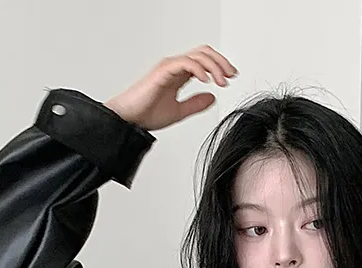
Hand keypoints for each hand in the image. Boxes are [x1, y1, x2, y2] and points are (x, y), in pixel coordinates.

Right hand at [105, 46, 237, 130]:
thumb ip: (196, 104)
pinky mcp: (163, 71)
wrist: (129, 119)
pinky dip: (198, 69)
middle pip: (204, 53)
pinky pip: (185, 63)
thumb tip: (213, 97)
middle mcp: (175, 66)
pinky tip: (207, 81)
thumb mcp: (179, 111)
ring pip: (197, 56)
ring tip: (222, 81)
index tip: (231, 77)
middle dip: (221, 62)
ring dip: (214, 66)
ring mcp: (169, 67)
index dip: (220, 66)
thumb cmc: (146, 113)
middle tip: (232, 76)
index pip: (204, 61)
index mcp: (179, 74)